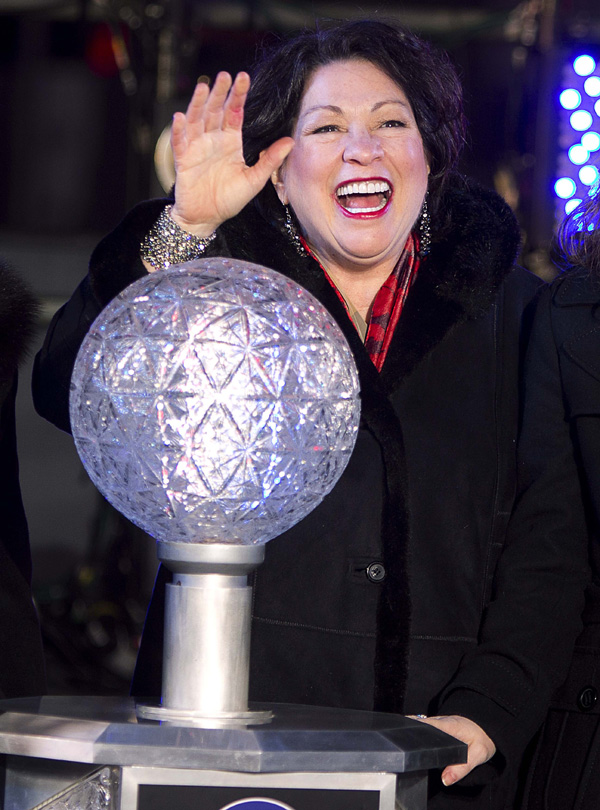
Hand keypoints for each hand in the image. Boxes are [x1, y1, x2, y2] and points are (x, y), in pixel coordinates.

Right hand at [170, 71, 293, 235]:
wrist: (207, 218)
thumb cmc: (230, 199)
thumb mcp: (254, 180)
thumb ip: (270, 160)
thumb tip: (291, 142)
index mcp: (231, 142)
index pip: (235, 113)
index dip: (238, 96)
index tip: (244, 77)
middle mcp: (213, 140)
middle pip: (215, 111)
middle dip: (220, 93)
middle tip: (224, 75)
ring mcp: (197, 148)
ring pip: (197, 120)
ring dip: (199, 103)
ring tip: (204, 87)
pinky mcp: (183, 160)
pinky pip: (180, 143)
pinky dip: (179, 130)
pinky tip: (181, 117)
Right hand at [409, 714, 495, 785]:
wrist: (487, 727)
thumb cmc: (483, 739)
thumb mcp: (478, 755)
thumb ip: (462, 768)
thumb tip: (445, 780)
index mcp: (449, 725)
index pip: (427, 724)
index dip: (415, 729)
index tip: (405, 735)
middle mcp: (441, 721)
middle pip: (420, 725)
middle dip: (410, 732)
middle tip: (404, 744)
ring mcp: (438, 722)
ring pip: (422, 725)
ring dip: (414, 732)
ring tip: (407, 745)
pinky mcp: (438, 726)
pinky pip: (426, 728)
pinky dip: (420, 733)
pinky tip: (416, 743)